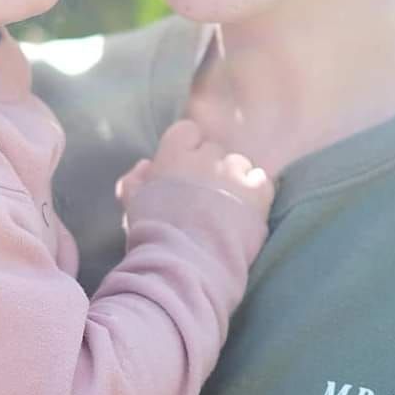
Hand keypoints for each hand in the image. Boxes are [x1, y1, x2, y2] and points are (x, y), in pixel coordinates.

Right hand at [116, 119, 273, 220]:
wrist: (186, 263)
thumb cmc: (154, 235)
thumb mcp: (133, 204)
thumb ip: (135, 179)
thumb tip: (146, 164)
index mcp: (174, 155)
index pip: (186, 131)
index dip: (186, 150)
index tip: (184, 171)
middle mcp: (205, 157)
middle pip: (213, 150)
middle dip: (210, 168)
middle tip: (205, 196)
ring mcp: (233, 172)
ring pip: (239, 163)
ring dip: (234, 179)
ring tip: (228, 206)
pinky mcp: (257, 191)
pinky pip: (261, 180)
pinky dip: (256, 193)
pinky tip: (247, 211)